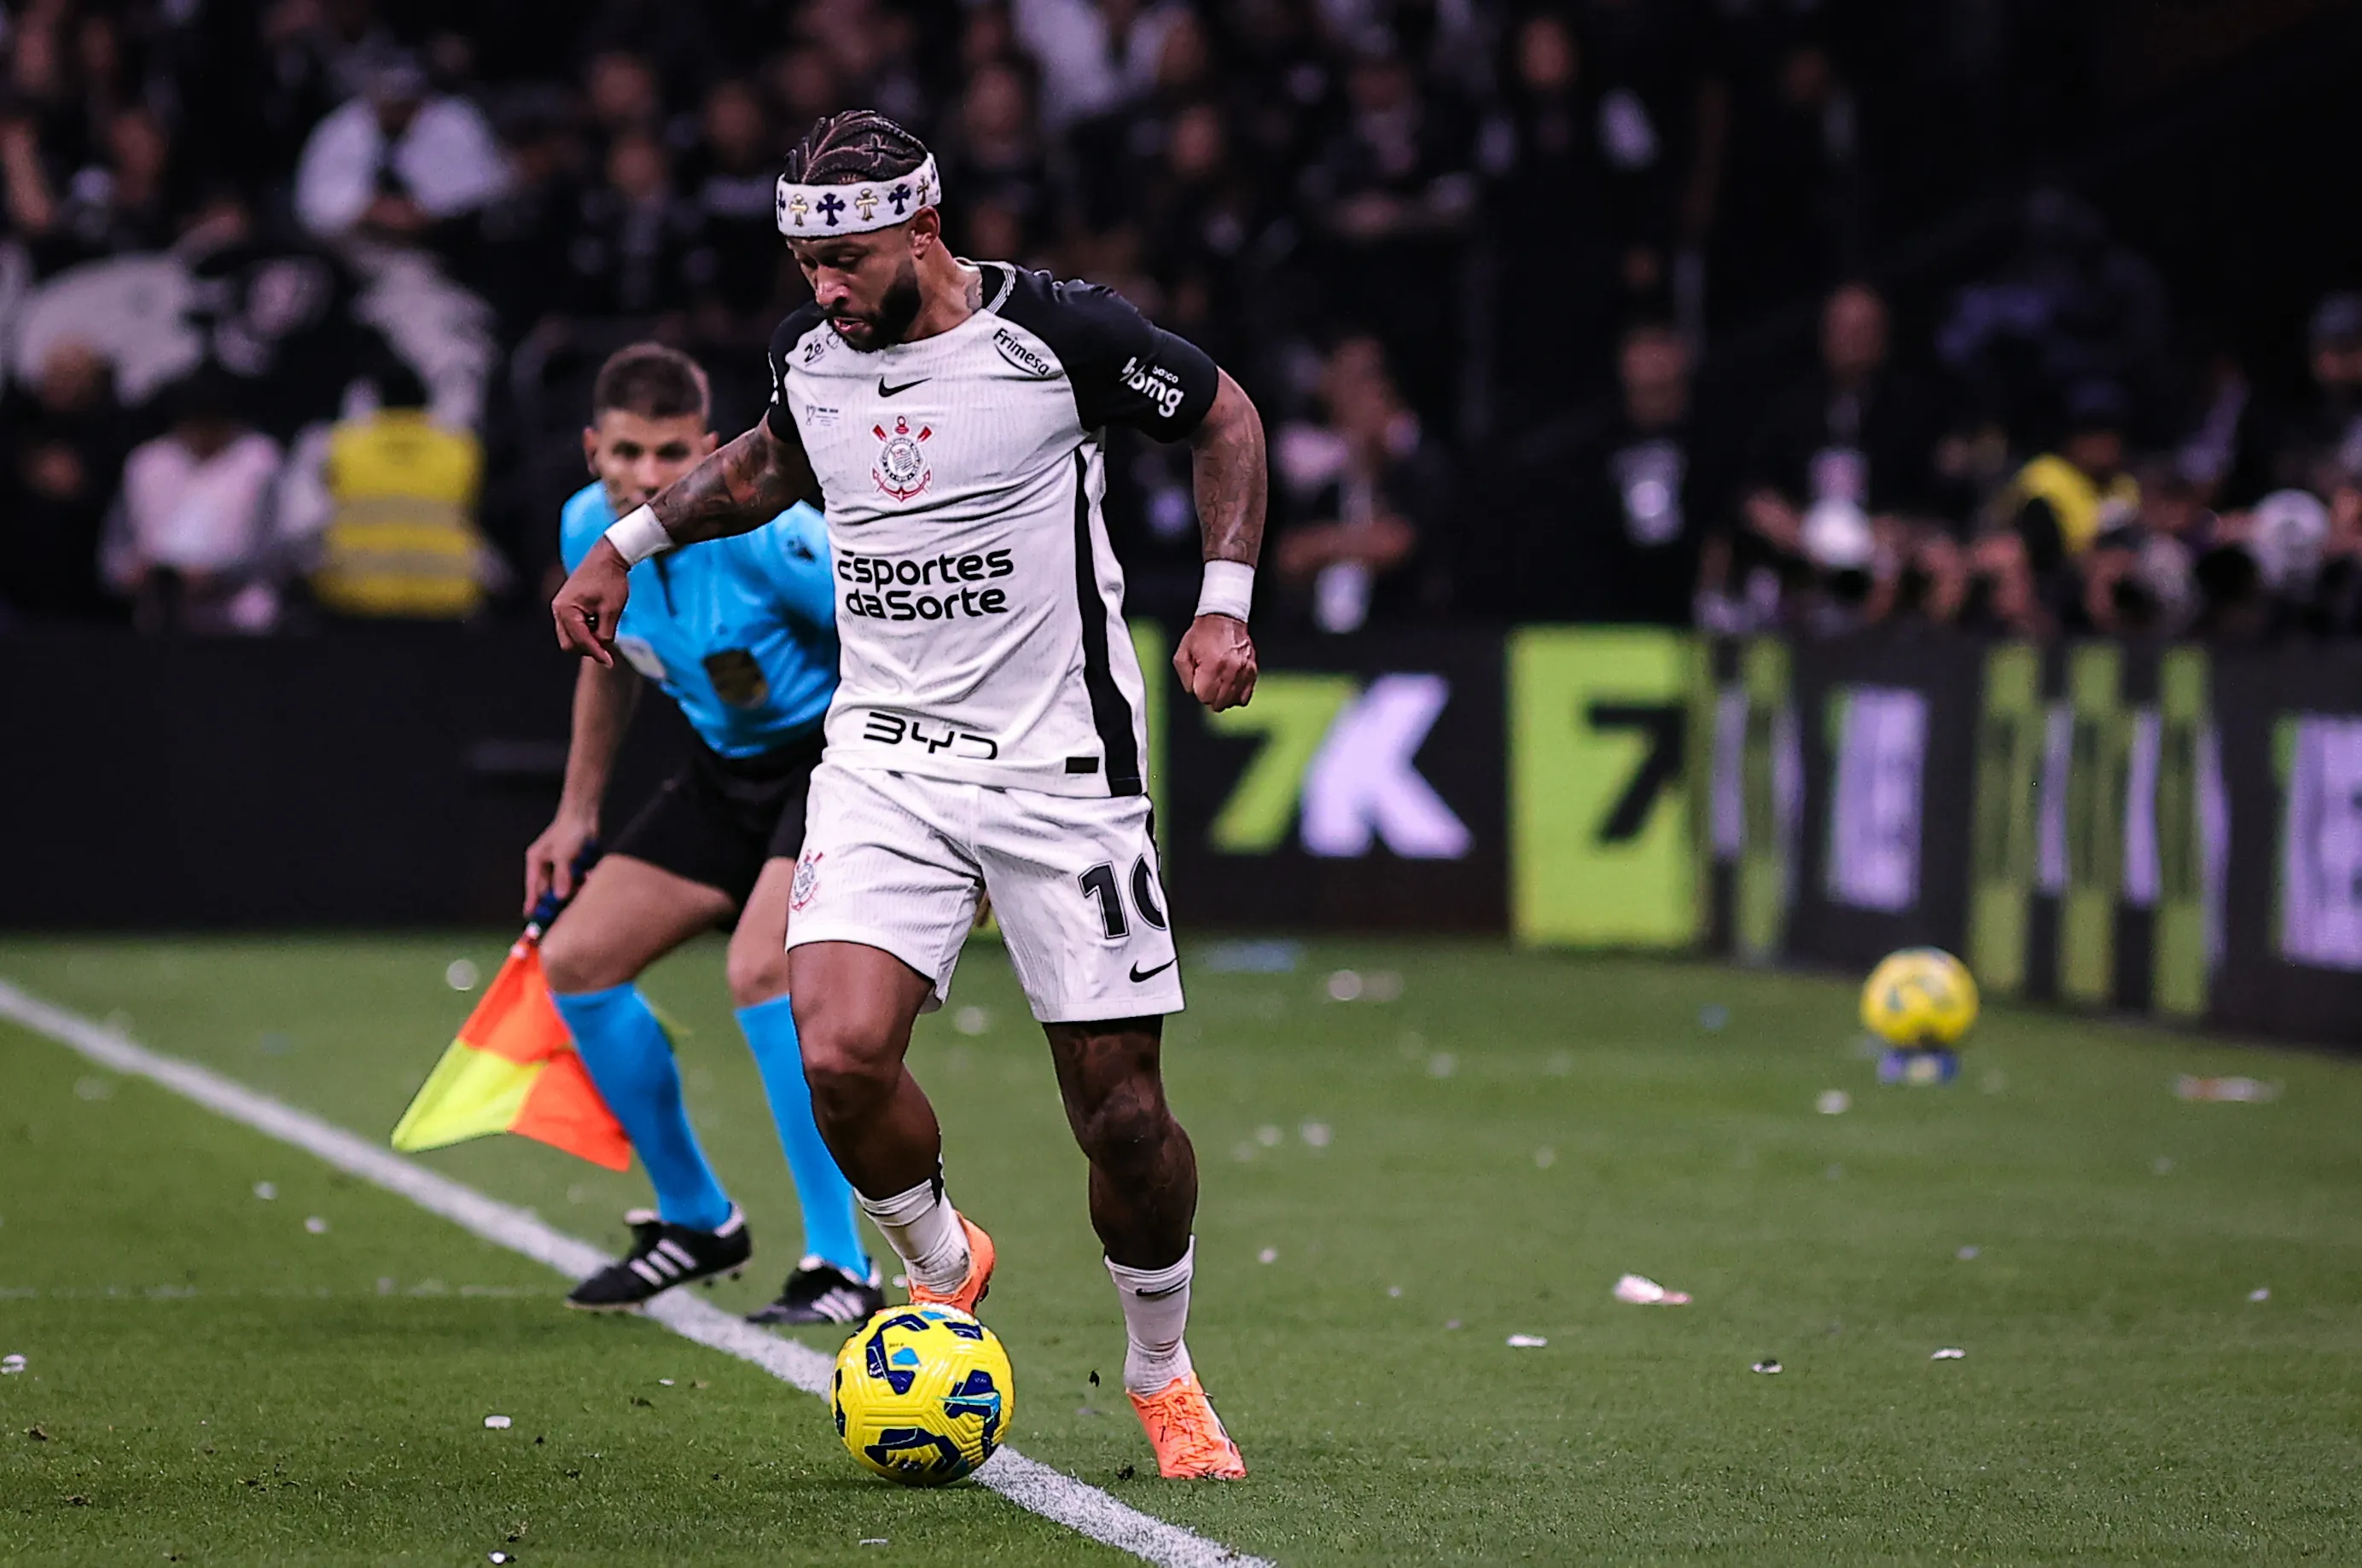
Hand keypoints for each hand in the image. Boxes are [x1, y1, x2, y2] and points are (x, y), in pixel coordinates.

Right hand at [523, 809, 597, 916]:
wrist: (585, 815)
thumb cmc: (570, 830)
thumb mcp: (563, 855)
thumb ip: (562, 876)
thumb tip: (560, 896)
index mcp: (536, 862)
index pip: (533, 887)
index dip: (533, 903)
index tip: (532, 918)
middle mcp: (546, 865)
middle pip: (550, 889)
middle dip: (558, 898)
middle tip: (563, 910)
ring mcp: (561, 865)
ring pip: (565, 886)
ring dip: (574, 887)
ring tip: (581, 882)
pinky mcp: (574, 865)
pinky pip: (577, 879)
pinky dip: (583, 879)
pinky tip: (588, 874)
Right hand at [552, 541, 629, 664]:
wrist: (607, 557)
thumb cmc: (610, 580)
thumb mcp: (612, 610)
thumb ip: (605, 634)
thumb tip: (602, 650)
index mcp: (567, 610)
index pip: (580, 641)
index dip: (596, 653)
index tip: (610, 663)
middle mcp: (558, 610)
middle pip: (569, 644)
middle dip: (588, 648)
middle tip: (607, 643)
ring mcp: (559, 608)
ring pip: (570, 637)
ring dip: (587, 639)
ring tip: (604, 624)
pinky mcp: (565, 606)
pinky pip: (572, 627)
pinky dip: (585, 630)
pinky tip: (599, 619)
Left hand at [1174, 613, 1256, 711]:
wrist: (1224, 617)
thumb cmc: (1202, 634)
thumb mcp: (1182, 653)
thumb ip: (1185, 677)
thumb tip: (1193, 692)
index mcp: (1212, 665)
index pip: (1205, 697)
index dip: (1199, 692)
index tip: (1199, 681)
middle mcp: (1231, 670)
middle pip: (1219, 703)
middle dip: (1210, 697)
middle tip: (1208, 683)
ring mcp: (1244, 671)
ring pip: (1232, 702)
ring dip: (1223, 697)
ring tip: (1219, 684)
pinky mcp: (1252, 670)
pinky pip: (1245, 696)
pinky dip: (1236, 696)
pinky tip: (1229, 686)